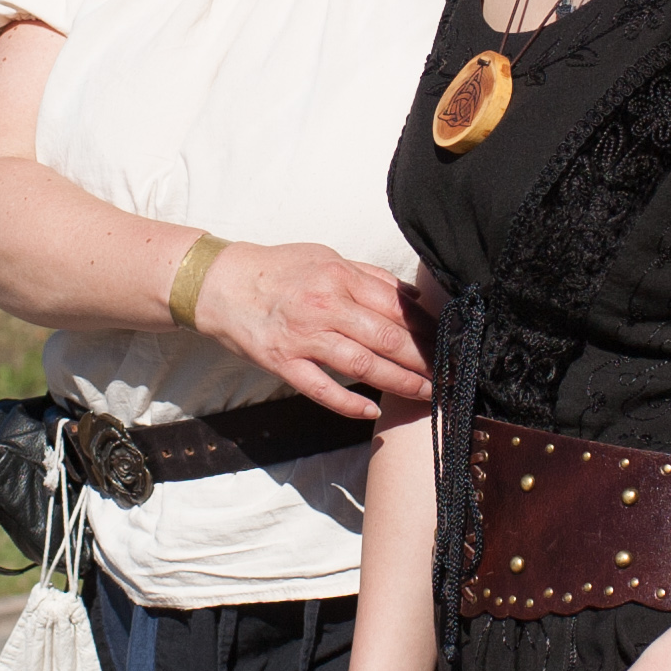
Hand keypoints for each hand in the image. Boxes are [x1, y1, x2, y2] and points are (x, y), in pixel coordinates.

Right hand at [190, 241, 431, 416]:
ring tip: (426, 394)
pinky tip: (372, 412)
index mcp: (339, 276)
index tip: (449, 342)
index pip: (396, 306)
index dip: (427, 328)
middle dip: (423, 360)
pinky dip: (349, 404)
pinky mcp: (284, 362)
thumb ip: (369, 278)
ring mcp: (304, 337)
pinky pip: (322, 389)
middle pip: (387, 338)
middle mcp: (325, 306)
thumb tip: (412, 295)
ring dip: (400, 383)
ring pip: (363, 365)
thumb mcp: (327, 258)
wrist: (221, 284)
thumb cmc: (278, 270)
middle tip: (449, 375)